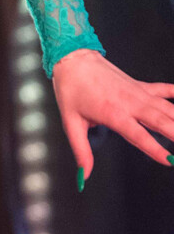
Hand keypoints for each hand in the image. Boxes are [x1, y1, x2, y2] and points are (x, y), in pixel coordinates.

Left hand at [52, 48, 173, 184]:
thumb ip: (81, 150)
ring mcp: (138, 93)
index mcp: (113, 114)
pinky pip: (165, 90)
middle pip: (161, 122)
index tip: (170, 161)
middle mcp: (130, 103)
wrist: (73, 58)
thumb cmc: (71, 89)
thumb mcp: (70, 121)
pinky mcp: (140, 85)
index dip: (155, 149)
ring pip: (167, 108)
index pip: (139, 135)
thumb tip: (84, 175)